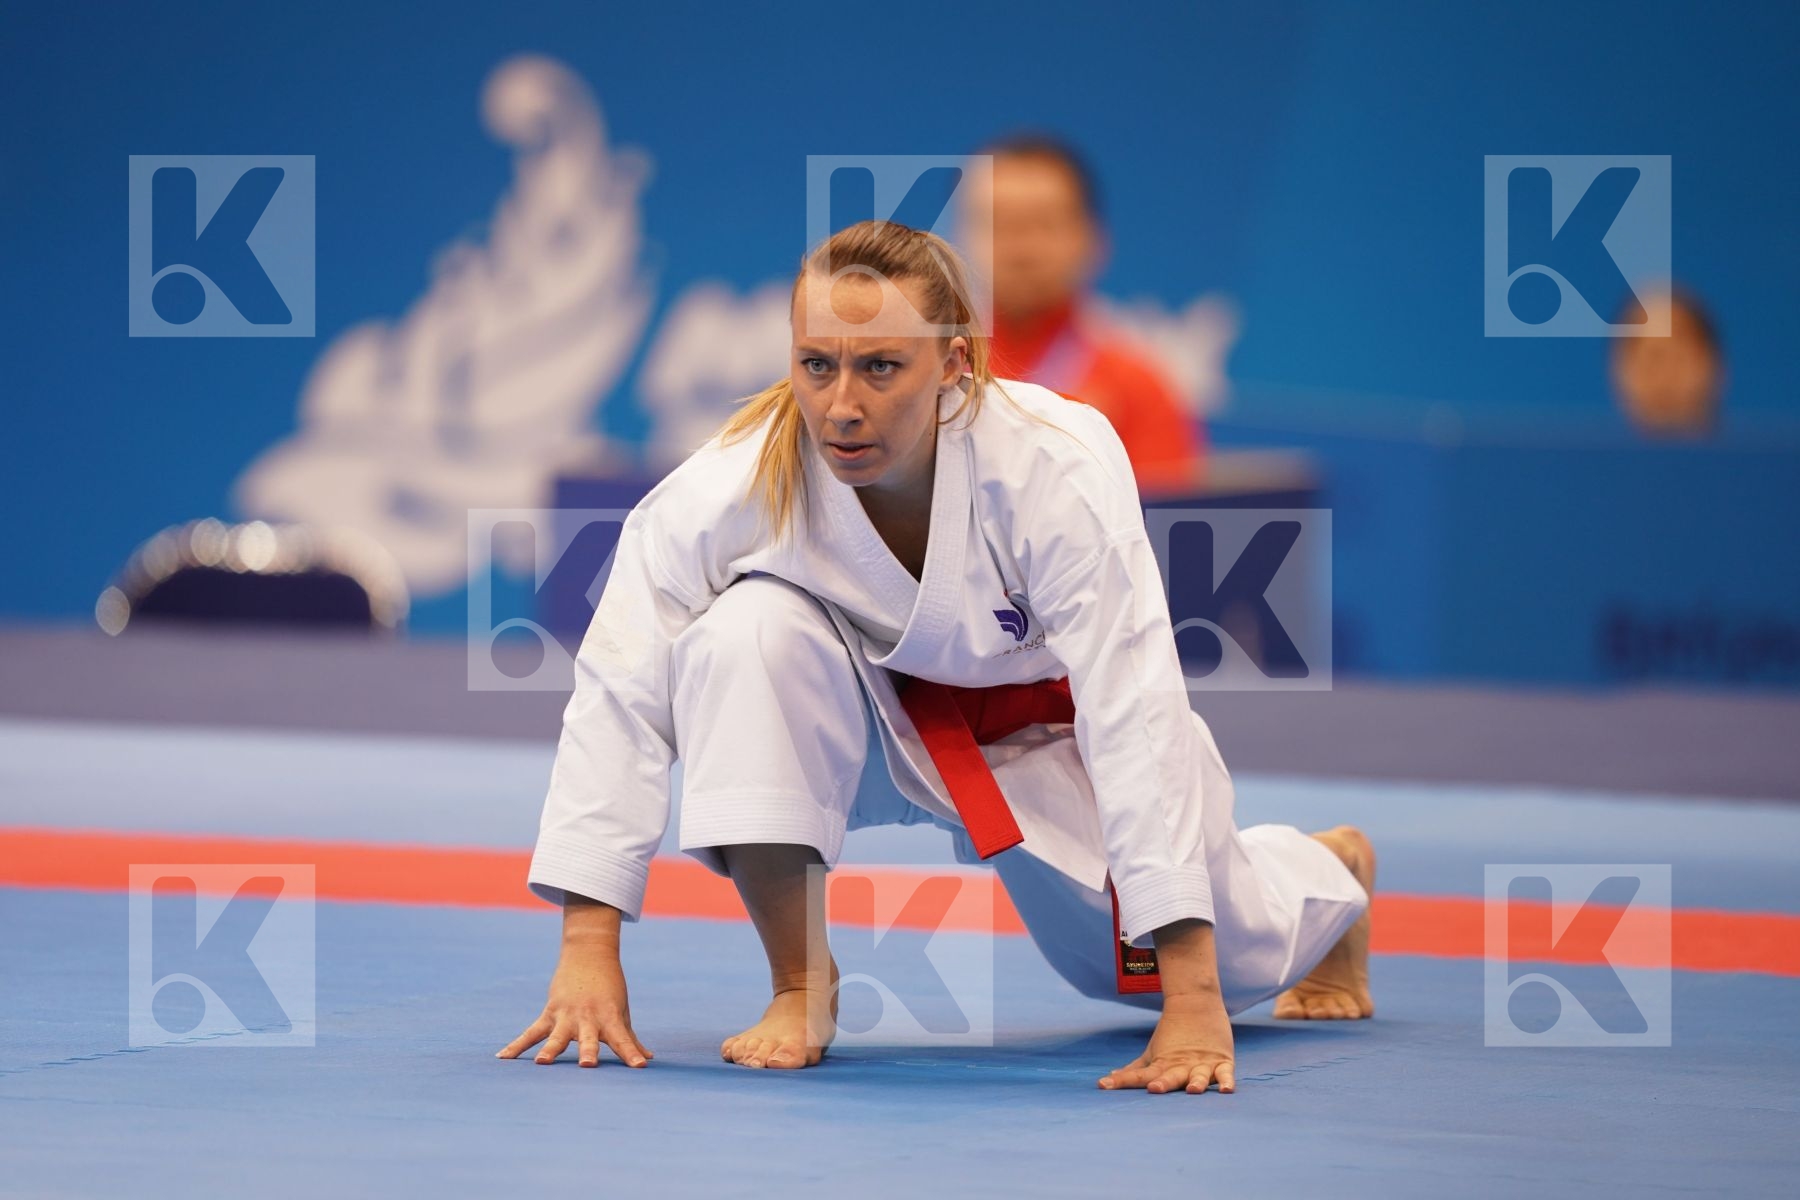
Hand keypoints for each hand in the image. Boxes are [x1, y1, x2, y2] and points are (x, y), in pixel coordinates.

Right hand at [497, 898, 652, 1068]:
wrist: (589, 954)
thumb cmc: (609, 989)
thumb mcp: (621, 1012)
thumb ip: (629, 1038)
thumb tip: (647, 1059)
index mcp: (609, 1017)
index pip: (622, 1039)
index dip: (631, 1053)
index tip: (639, 1066)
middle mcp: (588, 1017)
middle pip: (588, 1038)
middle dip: (587, 1050)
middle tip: (587, 1064)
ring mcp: (566, 1015)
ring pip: (556, 1035)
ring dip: (550, 1049)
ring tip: (542, 1063)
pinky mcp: (549, 1012)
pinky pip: (531, 1032)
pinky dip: (516, 1045)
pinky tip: (502, 1058)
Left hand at [1098, 990, 1235, 1093]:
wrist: (1196, 1002)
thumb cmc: (1172, 1033)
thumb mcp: (1153, 1053)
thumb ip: (1135, 1069)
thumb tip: (1110, 1076)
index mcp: (1162, 1064)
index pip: (1139, 1075)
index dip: (1123, 1080)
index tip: (1104, 1085)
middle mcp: (1181, 1065)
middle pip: (1171, 1076)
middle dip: (1163, 1083)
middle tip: (1154, 1088)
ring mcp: (1202, 1063)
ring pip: (1199, 1076)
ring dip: (1196, 1083)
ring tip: (1193, 1090)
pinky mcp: (1222, 1060)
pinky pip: (1225, 1073)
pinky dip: (1227, 1081)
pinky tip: (1227, 1090)